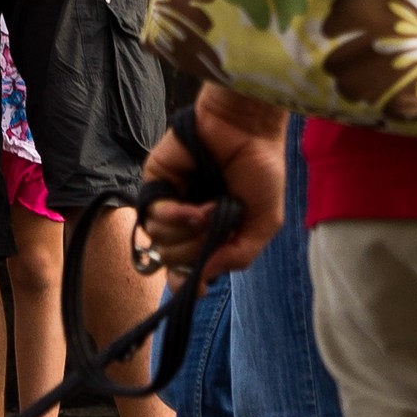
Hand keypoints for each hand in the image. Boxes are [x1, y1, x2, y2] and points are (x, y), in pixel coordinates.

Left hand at [135, 89, 285, 284]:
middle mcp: (187, 222)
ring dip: (188, 233)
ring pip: (160, 241)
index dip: (187, 281)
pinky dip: (175, 216)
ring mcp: (170, 202)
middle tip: (218, 227)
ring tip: (209, 211)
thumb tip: (204, 278)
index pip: (187, 270)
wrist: (246, 129)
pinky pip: (152, 214)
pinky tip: (194, 208)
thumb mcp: (264, 222)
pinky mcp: (155, 182)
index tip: (197, 286)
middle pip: (173, 259)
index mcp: (212, 234)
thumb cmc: (260, 171)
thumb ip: (238, 254)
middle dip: (197, 250)